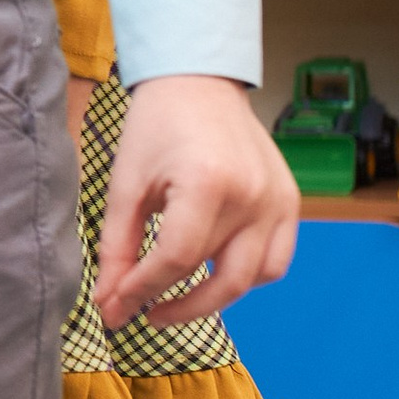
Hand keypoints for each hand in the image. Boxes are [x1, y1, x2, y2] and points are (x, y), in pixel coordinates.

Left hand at [93, 73, 298, 325]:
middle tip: (142, 315)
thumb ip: (117, 247)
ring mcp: (279, 201)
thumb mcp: (126, 184)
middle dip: (176, 307)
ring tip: (174, 297)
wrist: (198, 83)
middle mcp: (253, 196)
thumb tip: (109, 302)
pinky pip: (275, 259)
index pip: (177, 260)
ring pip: (253, 278)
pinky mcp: (290, 201)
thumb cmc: (156, 127)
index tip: (115, 307)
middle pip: (219, 279)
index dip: (142, 290)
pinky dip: (246, 276)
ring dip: (213, 298)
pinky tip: (212, 274)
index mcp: (208, 183)